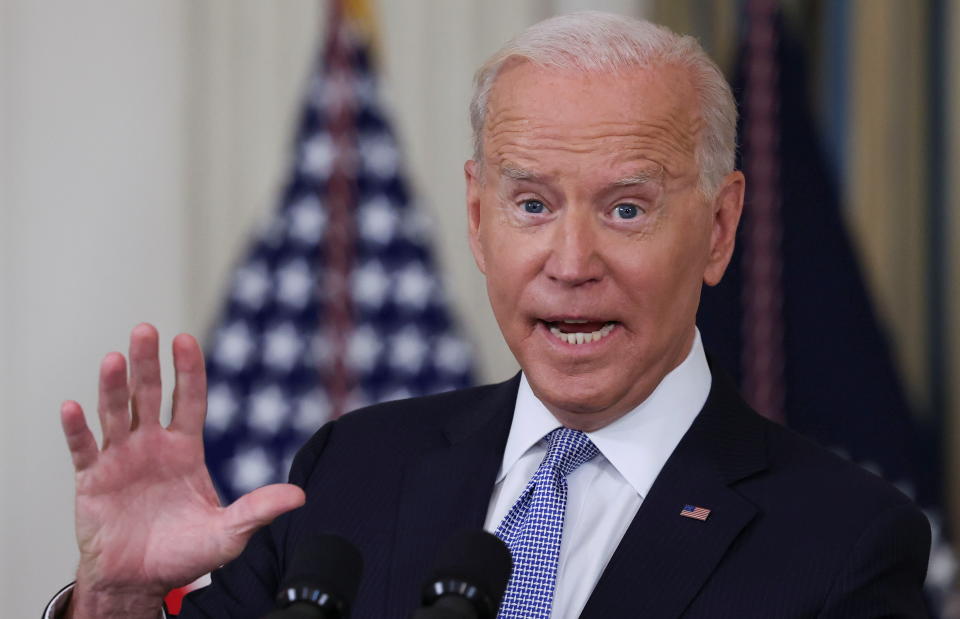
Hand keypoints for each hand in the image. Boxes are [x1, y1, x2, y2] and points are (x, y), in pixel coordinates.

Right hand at [60, 324, 305, 617]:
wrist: (140, 581)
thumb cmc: (184, 554)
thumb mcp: (228, 534)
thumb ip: (258, 510)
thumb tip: (300, 496)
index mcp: (185, 449)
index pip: (189, 399)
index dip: (188, 370)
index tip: (185, 340)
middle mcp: (152, 445)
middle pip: (149, 395)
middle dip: (148, 363)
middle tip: (145, 330)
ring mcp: (121, 459)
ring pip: (116, 413)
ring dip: (113, 387)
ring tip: (114, 359)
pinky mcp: (93, 480)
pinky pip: (83, 449)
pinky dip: (77, 429)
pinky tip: (72, 406)